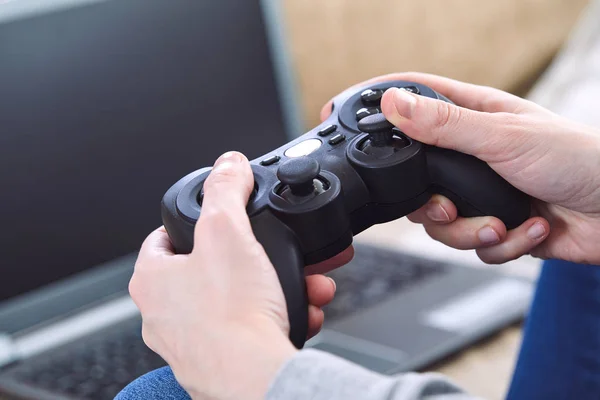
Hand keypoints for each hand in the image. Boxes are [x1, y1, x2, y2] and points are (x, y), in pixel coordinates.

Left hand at [129, 151, 352, 399]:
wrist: (256, 379)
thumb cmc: (231, 314)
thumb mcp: (229, 232)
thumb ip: (226, 191)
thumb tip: (227, 164)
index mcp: (154, 279)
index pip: (166, 237)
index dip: (196, 221)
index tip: (221, 218)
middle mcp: (164, 313)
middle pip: (215, 268)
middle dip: (258, 258)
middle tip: (280, 254)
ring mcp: (191, 340)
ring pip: (239, 298)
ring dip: (276, 286)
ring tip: (307, 283)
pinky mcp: (218, 361)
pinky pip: (250, 327)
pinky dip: (276, 316)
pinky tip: (301, 312)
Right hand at [321, 72, 599, 263]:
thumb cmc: (578, 160)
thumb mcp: (503, 137)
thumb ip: (443, 125)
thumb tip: (392, 104)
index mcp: (471, 118)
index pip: (409, 99)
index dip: (373, 104)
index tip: (336, 114)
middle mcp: (470, 155)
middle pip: (413, 179)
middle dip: (429, 205)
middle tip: (447, 206)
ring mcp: (481, 192)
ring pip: (439, 223)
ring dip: (471, 232)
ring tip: (501, 225)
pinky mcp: (496, 226)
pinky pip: (474, 245)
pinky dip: (501, 244)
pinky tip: (529, 230)